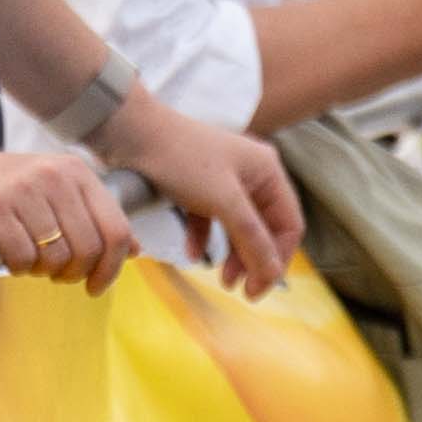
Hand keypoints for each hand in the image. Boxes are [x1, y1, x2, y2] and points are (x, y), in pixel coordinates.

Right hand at [0, 134, 130, 288]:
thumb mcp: (51, 190)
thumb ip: (91, 215)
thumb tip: (136, 249)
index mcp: (75, 172)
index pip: (117, 231)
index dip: (112, 268)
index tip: (95, 286)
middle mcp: (52, 175)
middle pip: (89, 249)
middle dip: (73, 274)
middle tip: (52, 275)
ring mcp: (20, 189)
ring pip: (56, 257)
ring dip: (41, 270)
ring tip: (26, 259)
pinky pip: (21, 257)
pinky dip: (16, 266)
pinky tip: (6, 255)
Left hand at [119, 95, 300, 296]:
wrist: (132, 132)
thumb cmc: (182, 159)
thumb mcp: (224, 202)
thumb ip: (252, 239)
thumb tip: (272, 274)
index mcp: (269, 171)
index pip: (289, 225)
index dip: (278, 259)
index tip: (258, 289)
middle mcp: (252, 174)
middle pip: (264, 229)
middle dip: (254, 260)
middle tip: (240, 290)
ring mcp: (225, 180)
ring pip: (239, 227)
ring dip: (233, 254)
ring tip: (221, 279)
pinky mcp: (199, 185)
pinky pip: (211, 219)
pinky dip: (204, 238)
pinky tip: (191, 253)